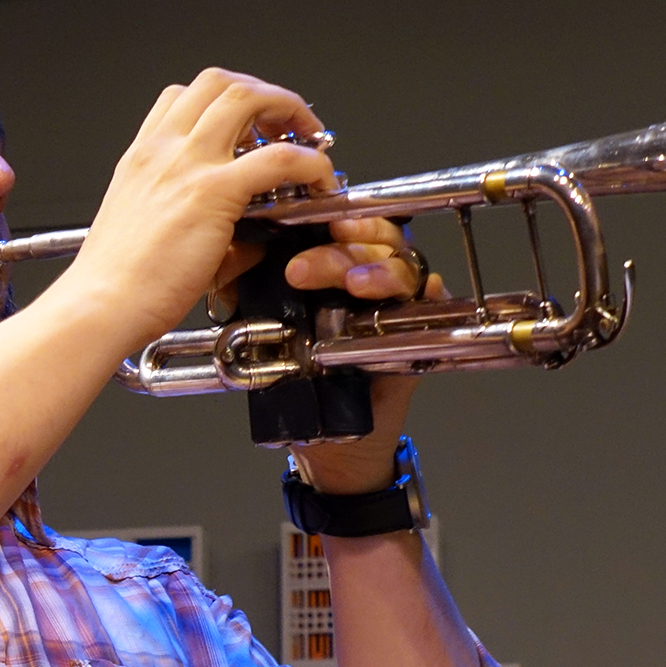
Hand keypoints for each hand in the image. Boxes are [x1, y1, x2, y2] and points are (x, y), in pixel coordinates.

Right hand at [57, 69, 338, 351]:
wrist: (100, 305)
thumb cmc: (116, 282)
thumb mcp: (150, 234)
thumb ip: (198, 223)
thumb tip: (247, 238)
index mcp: (143, 156)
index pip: (183, 97)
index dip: (225, 100)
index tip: (250, 124)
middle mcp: (163, 149)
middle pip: (219, 82)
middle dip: (262, 93)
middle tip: (286, 123)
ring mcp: (187, 165)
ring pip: (246, 98)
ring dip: (287, 108)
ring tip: (305, 138)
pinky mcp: (212, 193)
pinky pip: (280, 158)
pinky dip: (309, 162)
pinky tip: (318, 180)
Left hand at [270, 221, 446, 493]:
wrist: (330, 446)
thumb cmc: (302, 389)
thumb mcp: (269, 336)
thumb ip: (256, 296)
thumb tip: (233, 258)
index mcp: (331, 271)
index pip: (336, 227)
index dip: (321, 220)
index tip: (296, 226)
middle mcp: (367, 280)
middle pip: (370, 238)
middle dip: (338, 248)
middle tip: (302, 269)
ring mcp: (396, 302)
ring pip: (400, 262)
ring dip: (374, 267)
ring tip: (351, 283)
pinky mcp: (419, 329)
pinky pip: (432, 296)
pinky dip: (416, 292)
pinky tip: (390, 299)